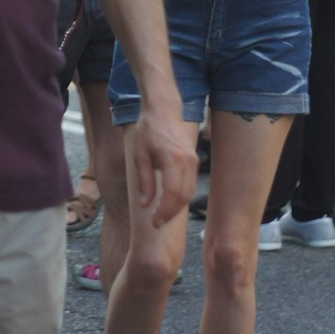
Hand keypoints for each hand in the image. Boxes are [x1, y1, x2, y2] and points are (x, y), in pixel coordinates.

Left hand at [131, 103, 196, 229]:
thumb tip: (146, 204)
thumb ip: (144, 181)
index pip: (172, 193)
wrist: (164, 110)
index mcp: (172, 159)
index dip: (164, 211)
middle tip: (157, 223)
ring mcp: (193, 160)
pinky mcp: (195, 160)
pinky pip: (190, 184)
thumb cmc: (148, 130)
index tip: (155, 222)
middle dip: (170, 213)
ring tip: (162, 216)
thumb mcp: (139, 155)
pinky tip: (169, 202)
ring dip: (176, 207)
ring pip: (189, 192)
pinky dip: (181, 197)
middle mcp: (187, 161)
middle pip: (183, 196)